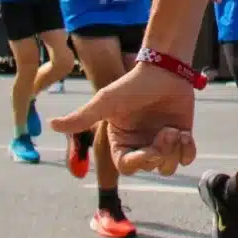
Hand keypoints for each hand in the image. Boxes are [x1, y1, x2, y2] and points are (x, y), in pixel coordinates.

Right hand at [51, 62, 195, 176]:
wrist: (164, 68)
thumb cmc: (132, 84)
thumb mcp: (105, 101)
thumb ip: (82, 117)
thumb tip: (50, 125)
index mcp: (121, 143)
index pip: (128, 166)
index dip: (140, 162)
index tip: (151, 149)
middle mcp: (140, 146)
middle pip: (151, 168)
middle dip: (160, 153)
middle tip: (167, 132)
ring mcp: (161, 142)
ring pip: (168, 166)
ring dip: (174, 152)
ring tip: (176, 131)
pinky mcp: (180, 136)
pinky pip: (186, 157)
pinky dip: (187, 150)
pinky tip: (185, 135)